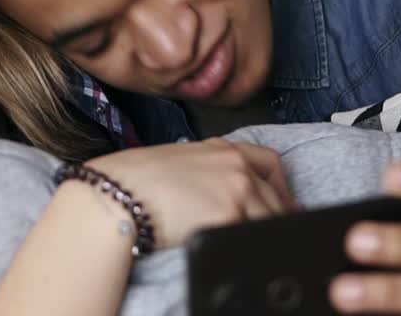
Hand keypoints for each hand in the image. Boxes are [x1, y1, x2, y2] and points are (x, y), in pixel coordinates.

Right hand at [87, 138, 296, 249]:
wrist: (117, 194)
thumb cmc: (133, 180)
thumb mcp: (177, 163)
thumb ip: (207, 173)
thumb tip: (218, 197)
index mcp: (221, 149)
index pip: (269, 163)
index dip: (282, 187)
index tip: (283, 204)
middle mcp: (234, 165)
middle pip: (276, 196)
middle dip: (278, 217)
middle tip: (274, 235)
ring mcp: (236, 189)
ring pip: (269, 219)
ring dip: (263, 233)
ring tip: (253, 248)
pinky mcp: (230, 215)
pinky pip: (252, 235)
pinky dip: (249, 245)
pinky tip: (239, 251)